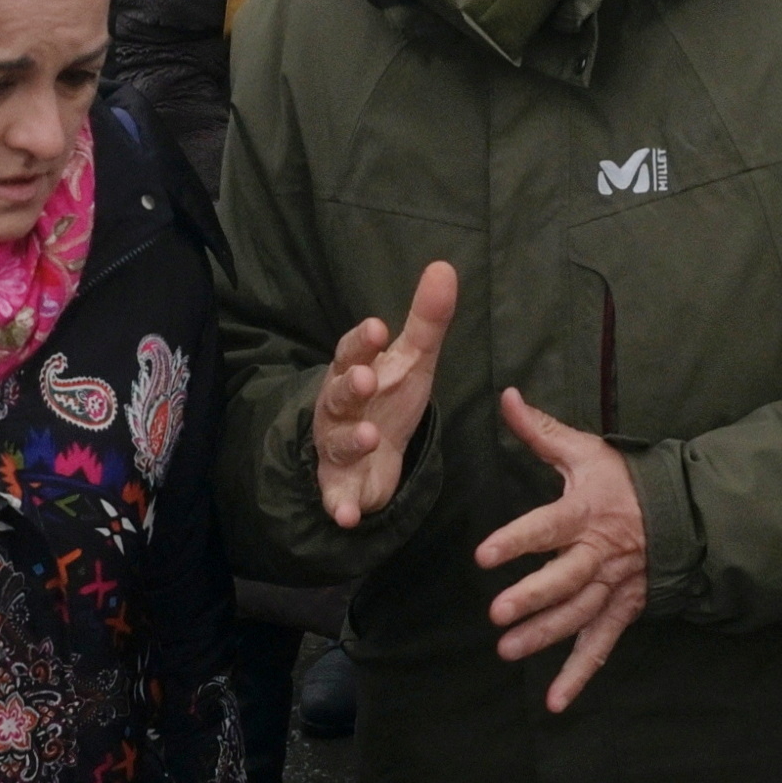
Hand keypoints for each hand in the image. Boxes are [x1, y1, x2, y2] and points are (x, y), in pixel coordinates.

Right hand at [313, 262, 456, 527]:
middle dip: (350, 387)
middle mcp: (339, 408)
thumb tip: (444, 266)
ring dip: (350, 440)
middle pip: (338, 394)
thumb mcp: (413, 359)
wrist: (370, 452)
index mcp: (355, 371)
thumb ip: (427, 319)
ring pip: (337, 442)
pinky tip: (348, 516)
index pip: (353, 350)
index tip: (380, 327)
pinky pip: (337, 498)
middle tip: (366, 380)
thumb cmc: (388, 395)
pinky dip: (340, 506)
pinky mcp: (341, 487)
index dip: (364, 341)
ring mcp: (336, 448)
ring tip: (368, 437)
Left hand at [475, 388, 647, 713]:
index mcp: (585, 512)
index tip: (485, 554)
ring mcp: (613, 585)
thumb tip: (506, 396)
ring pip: (579, 614)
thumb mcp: (586, 450)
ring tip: (509, 651)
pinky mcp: (623, 608)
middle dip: (533, 597)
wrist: (683, 510)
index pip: (547, 526)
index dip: (517, 540)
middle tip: (498, 613)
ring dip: (546, 635)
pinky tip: (555, 702)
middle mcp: (599, 553)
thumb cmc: (625, 478)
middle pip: (566, 578)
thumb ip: (541, 430)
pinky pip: (601, 644)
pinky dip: (579, 674)